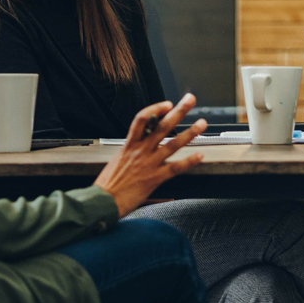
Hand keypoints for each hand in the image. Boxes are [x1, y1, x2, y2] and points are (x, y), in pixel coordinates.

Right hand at [93, 94, 207, 214]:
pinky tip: (199, 155)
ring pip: (172, 143)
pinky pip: (175, 167)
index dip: (155, 109)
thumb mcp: (116, 163)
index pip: (141, 119)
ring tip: (201, 124)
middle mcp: (140, 151)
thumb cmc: (107, 185)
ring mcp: (148, 164)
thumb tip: (139, 156)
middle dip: (178, 111)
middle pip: (161, 126)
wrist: (102, 201)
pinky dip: (189, 161)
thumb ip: (130, 156)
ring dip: (189, 132)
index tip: (167, 104)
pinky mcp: (154, 178)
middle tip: (190, 100)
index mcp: (129, 146)